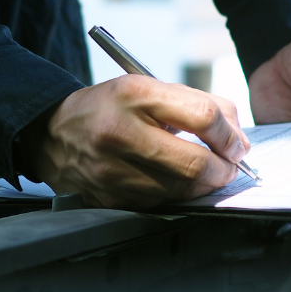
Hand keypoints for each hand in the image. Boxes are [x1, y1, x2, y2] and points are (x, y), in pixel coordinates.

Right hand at [28, 75, 249, 209]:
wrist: (53, 134)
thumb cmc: (111, 108)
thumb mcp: (149, 88)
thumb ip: (199, 104)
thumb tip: (237, 138)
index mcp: (135, 95)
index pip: (202, 116)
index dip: (229, 135)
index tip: (236, 144)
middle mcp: (120, 132)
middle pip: (195, 163)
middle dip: (224, 170)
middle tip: (229, 166)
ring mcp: (112, 170)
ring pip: (181, 190)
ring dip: (203, 185)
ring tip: (204, 171)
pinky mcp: (109, 198)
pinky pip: (161, 203)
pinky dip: (177, 195)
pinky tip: (173, 180)